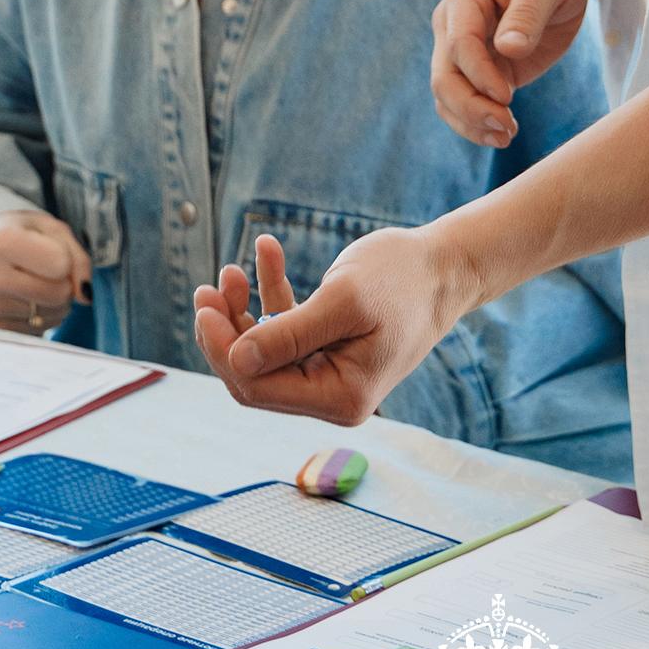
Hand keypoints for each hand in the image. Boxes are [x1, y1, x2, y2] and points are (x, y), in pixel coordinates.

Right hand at [0, 209, 91, 334]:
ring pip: (54, 314)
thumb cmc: (26, 236)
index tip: (49, 247)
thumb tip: (85, 297)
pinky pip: (44, 330)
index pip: (60, 265)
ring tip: (36, 281)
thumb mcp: (55, 231)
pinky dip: (46, 316)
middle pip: (59, 294)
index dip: (66, 257)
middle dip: (66, 283)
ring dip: (58, 301)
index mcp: (3, 241)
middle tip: (49, 269)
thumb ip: (78, 259)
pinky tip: (29, 298)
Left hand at [192, 224, 470, 424]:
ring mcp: (329, 373)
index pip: (258, 388)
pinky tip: (265, 250)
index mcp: (339, 397)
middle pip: (256, 374)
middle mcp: (332, 396)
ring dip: (244, 310)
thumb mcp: (343, 302)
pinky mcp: (329, 347)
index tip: (204, 306)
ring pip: (266, 350)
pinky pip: (287, 326)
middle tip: (208, 289)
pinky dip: (272, 292)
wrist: (444, 265)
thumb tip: (235, 361)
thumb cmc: (401, 280)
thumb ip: (289, 334)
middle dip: (228, 331)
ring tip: (230, 271)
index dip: (224, 350)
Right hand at [431, 0, 596, 146]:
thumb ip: (526, 13)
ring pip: (449, 96)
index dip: (479, 73)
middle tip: (506, 127)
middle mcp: (455, 23)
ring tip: (507, 136)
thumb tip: (507, 50)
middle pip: (444, 76)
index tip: (508, 95)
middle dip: (470, 107)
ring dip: (471, 122)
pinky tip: (503, 135)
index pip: (459, 42)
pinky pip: (469, 102)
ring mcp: (468, 48)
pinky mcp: (486, 68)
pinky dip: (478, 124)